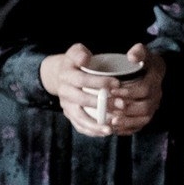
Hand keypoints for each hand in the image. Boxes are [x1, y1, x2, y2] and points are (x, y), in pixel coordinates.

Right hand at [42, 42, 161, 137]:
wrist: (61, 75)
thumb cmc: (76, 62)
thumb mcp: (76, 52)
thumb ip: (79, 52)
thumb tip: (85, 58)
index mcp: (66, 76)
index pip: (82, 80)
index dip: (99, 82)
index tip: (117, 83)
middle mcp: (64, 92)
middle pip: (82, 100)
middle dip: (102, 104)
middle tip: (122, 105)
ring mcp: (66, 105)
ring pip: (79, 117)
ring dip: (95, 124)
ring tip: (111, 129)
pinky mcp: (70, 115)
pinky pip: (79, 125)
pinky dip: (92, 131)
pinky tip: (105, 132)